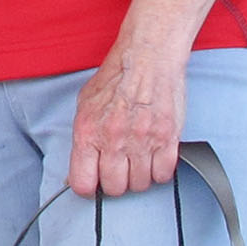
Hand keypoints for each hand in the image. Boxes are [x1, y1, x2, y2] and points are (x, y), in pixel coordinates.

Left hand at [69, 40, 188, 198]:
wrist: (147, 58)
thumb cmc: (116, 78)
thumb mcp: (85, 105)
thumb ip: (82, 138)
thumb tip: (79, 167)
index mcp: (88, 132)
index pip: (82, 183)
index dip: (89, 187)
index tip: (94, 183)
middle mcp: (114, 139)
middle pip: (114, 188)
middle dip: (116, 182)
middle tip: (119, 168)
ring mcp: (142, 140)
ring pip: (140, 184)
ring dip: (139, 176)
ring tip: (138, 158)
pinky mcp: (167, 138)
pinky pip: (163, 174)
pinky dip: (159, 171)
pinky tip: (154, 157)